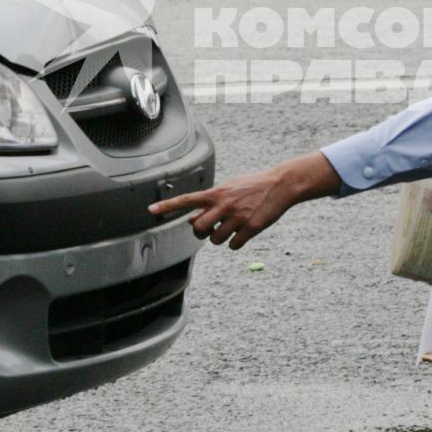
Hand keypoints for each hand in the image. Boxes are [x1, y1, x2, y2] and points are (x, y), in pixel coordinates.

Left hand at [148, 151, 338, 250]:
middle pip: (199, 229)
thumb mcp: (229, 187)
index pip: (187, 200)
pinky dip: (236, 243)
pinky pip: (234, 245)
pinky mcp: (251, 228)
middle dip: (202, 233)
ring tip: (232, 227)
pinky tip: (244, 233)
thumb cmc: (252, 186)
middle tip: (211, 229)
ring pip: (216, 240)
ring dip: (221, 238)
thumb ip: (211, 202)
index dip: (168, 206)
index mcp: (217, 193)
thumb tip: (193, 219)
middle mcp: (224, 205)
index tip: (150, 210)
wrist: (280, 185)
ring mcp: (237, 217)